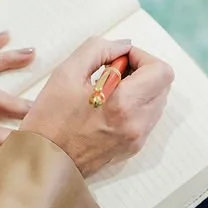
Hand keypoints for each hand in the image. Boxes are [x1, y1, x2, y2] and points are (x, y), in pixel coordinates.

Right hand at [21, 38, 173, 175]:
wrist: (44, 162)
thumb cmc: (50, 121)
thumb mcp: (66, 73)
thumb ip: (98, 49)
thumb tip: (122, 45)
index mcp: (123, 104)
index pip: (161, 71)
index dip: (142, 57)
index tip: (119, 59)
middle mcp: (136, 123)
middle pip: (163, 85)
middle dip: (142, 71)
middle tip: (113, 71)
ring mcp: (136, 138)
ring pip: (156, 101)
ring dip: (140, 88)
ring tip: (108, 90)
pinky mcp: (131, 147)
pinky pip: (146, 118)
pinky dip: (134, 105)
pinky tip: (107, 106)